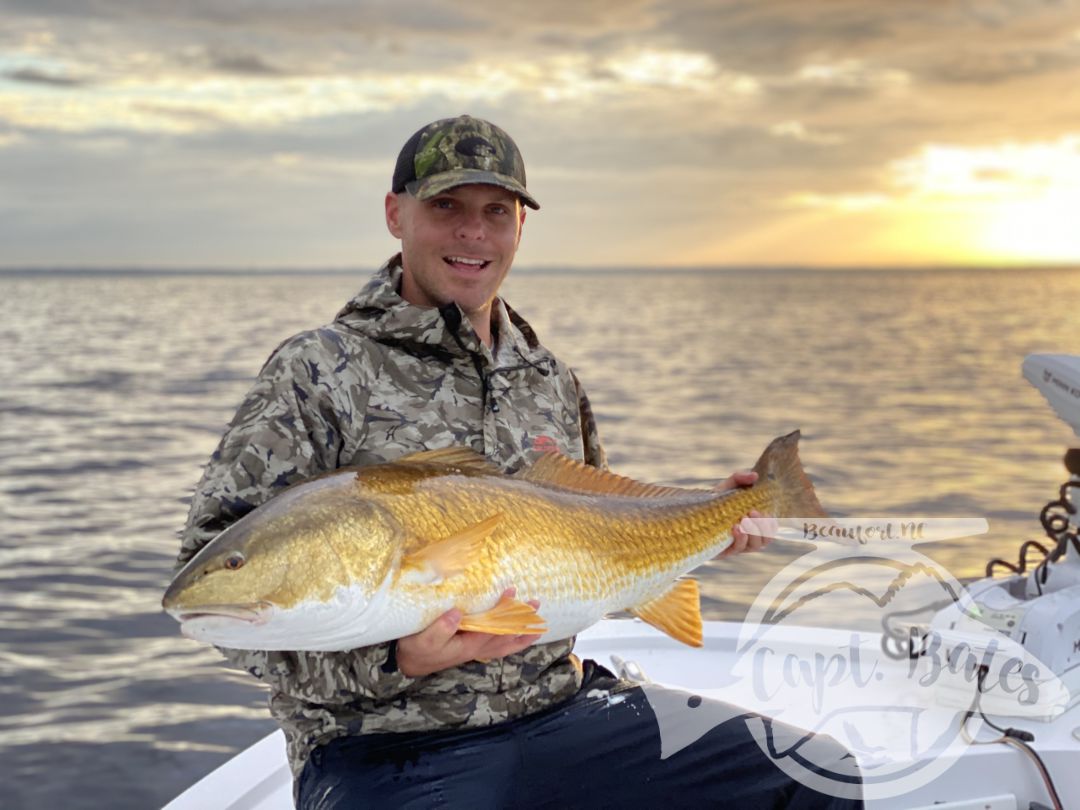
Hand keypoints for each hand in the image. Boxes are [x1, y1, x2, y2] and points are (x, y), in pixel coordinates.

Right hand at [396, 588, 541, 677]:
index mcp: (468, 645)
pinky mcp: (472, 649)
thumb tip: (457, 613)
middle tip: (536, 604)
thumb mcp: (424, 640)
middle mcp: (477, 649)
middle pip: (506, 636)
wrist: (409, 665)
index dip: (504, 610)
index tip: (512, 592)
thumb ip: (440, 628)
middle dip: (523, 621)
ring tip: (539, 625)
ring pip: (505, 644)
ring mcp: (476, 651)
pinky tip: (518, 637)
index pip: (493, 626)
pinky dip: (512, 643)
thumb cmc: (417, 649)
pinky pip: (499, 647)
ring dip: (522, 634)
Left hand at [713, 470, 775, 557]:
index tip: (763, 510)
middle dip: (763, 526)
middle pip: (766, 539)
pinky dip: (740, 538)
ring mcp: (737, 545)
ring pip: (755, 545)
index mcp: (753, 523)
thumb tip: (755, 475)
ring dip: (753, 532)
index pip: (771, 528)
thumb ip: (740, 478)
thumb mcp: (726, 487)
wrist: (690, 514)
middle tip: (751, 512)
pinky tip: (735, 527)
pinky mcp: (724, 551)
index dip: (772, 522)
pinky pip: (738, 549)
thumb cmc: (713, 501)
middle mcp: (748, 536)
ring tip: (743, 520)